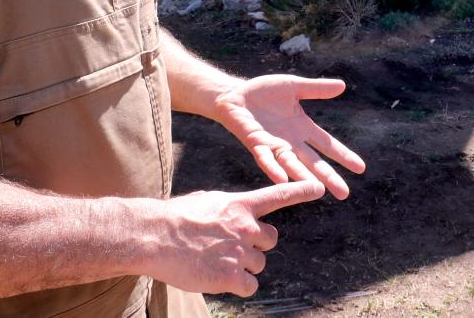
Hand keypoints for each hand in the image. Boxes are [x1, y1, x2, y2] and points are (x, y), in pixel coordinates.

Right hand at [147, 181, 323, 295]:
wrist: (154, 236)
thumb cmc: (175, 218)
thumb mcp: (207, 202)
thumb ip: (229, 209)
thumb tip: (235, 217)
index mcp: (240, 205)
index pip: (279, 196)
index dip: (301, 191)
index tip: (319, 189)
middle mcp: (246, 226)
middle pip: (270, 239)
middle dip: (256, 244)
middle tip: (231, 246)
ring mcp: (240, 252)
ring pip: (258, 263)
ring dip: (243, 265)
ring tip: (215, 260)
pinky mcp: (232, 276)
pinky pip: (249, 285)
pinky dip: (238, 285)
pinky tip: (217, 277)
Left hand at [214, 76, 365, 198]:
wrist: (235, 94)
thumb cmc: (264, 92)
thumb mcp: (294, 86)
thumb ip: (316, 89)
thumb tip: (342, 85)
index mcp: (302, 128)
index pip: (327, 144)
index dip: (343, 156)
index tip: (361, 168)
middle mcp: (290, 142)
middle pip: (313, 162)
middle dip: (328, 177)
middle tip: (344, 194)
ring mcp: (273, 145)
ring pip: (292, 166)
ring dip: (304, 178)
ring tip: (318, 190)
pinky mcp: (256, 144)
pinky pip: (265, 158)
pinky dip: (273, 169)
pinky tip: (281, 179)